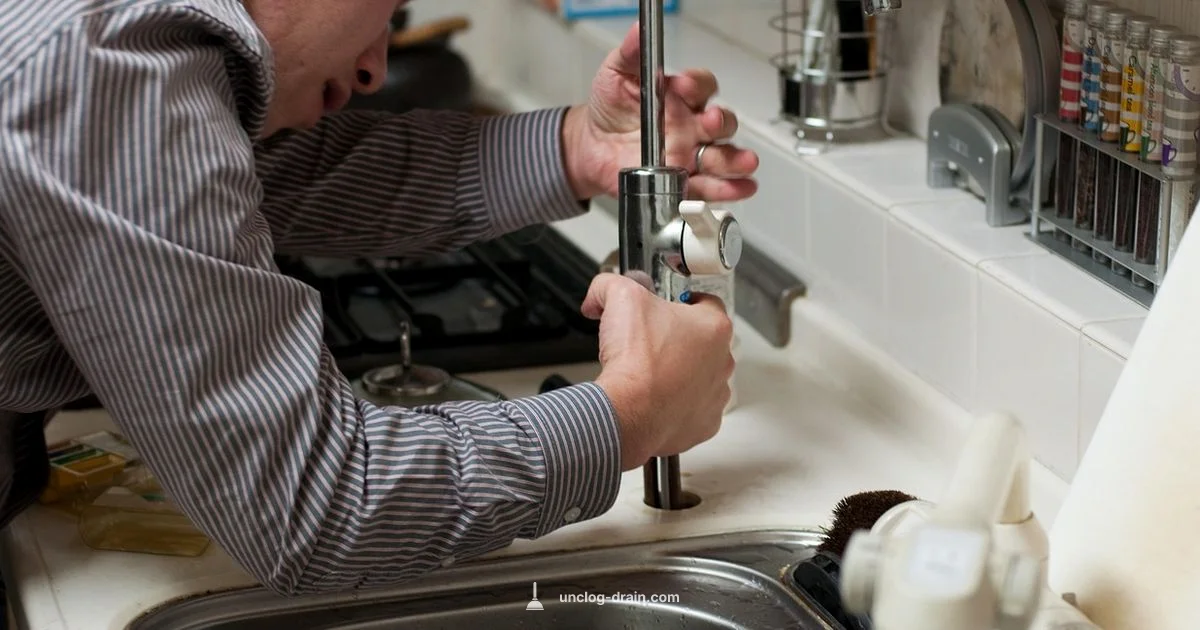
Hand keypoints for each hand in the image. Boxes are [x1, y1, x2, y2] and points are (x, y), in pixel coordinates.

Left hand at [562, 23, 759, 201]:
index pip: (702, 86)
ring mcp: (691, 154)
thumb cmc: (610, 108)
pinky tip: (740, 187)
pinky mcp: (684, 181)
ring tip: (743, 162)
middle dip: (720, 123)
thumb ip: (631, 53)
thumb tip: (639, 30)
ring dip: (736, 160)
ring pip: (723, 156)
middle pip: (721, 123)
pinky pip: (710, 186)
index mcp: (680, 97)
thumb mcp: (616, 74)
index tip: (681, 85)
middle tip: (709, 123)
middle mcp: (692, 125)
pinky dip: (728, 189)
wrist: (591, 147)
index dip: (696, 85)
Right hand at [582, 273, 733, 470]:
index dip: (681, 302)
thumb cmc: (636, 361)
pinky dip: (676, 405)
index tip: (665, 307)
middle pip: (703, 341)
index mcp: (714, 327)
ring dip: (680, 373)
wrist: (628, 413)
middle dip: (678, 339)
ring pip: (700, 376)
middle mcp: (722, 361)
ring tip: (650, 373)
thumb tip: (599, 294)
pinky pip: (693, 409)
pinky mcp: (705, 424)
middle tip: (649, 341)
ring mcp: (716, 395)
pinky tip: (654, 399)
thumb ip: (610, 285)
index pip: (706, 303)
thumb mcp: (619, 297)